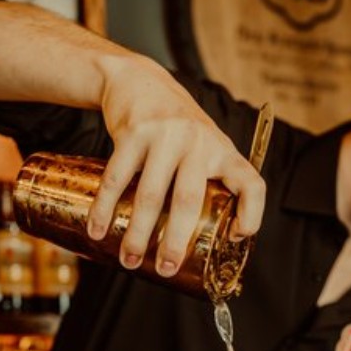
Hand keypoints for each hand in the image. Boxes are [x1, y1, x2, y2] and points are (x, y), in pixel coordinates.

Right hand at [88, 55, 265, 276]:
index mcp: (223, 151)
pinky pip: (117, 178)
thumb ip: (210, 182)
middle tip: (166, 269)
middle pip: (189, 201)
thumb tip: (209, 239)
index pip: (251, 184)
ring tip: (128, 260)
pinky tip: (98, 229)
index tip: (235, 237)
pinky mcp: (134, 132)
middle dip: (176, 242)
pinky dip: (105, 208)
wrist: (140, 80)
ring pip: (151, 195)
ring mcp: (165, 136)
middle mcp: (198, 142)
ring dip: (137, 233)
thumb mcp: (205, 146)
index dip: (252, 214)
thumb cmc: (177, 129)